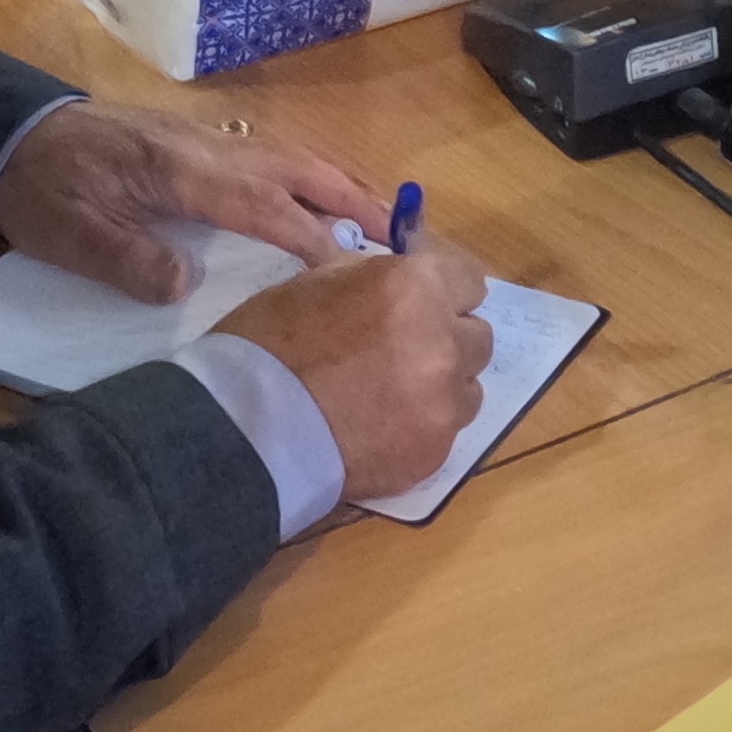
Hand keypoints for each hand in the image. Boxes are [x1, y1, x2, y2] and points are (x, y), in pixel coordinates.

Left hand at [0, 101, 377, 300]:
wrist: (10, 134)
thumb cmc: (42, 189)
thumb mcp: (69, 234)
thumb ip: (127, 260)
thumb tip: (188, 286)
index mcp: (180, 170)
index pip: (264, 205)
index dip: (312, 240)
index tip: (356, 275)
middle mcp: (207, 147)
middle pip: (298, 168)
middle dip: (356, 201)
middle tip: (407, 241)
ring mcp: (206, 140)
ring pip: (292, 156)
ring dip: (343, 185)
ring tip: (388, 224)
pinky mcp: (198, 143)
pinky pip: (274, 156)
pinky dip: (314, 177)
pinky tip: (325, 202)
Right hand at [225, 232, 495, 507]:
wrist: (253, 427)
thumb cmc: (272, 342)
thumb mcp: (319, 282)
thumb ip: (375, 278)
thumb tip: (400, 279)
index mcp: (416, 288)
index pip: (470, 282)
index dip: (445, 292)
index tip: (425, 303)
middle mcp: (444, 342)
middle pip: (478, 337)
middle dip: (447, 339)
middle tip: (404, 351)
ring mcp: (443, 403)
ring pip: (468, 388)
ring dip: (441, 386)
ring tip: (392, 396)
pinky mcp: (435, 453)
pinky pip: (447, 431)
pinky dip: (423, 427)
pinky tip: (381, 429)